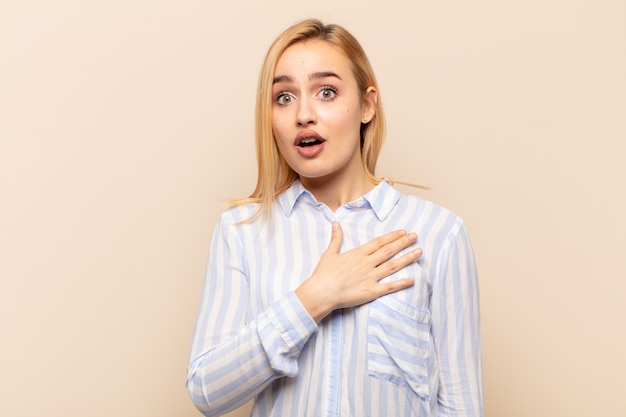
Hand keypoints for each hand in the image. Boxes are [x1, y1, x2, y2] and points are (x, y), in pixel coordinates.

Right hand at [295, 222, 421, 322]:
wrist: (321, 292)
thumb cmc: (323, 274)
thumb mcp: (329, 253)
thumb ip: (336, 239)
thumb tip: (335, 223)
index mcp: (357, 254)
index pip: (379, 242)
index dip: (392, 236)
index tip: (403, 231)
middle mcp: (366, 263)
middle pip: (388, 251)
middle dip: (403, 243)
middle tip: (415, 236)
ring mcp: (370, 277)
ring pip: (392, 266)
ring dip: (407, 258)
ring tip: (419, 252)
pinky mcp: (371, 291)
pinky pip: (389, 287)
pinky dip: (401, 283)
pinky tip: (412, 279)